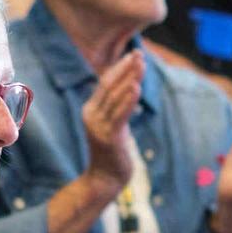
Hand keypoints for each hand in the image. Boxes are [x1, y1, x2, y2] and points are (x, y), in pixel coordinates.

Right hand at [80, 49, 142, 190]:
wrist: (105, 179)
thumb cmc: (112, 151)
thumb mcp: (114, 124)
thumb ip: (118, 107)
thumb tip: (131, 87)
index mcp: (90, 109)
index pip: (105, 82)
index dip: (120, 67)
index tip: (134, 54)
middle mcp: (91, 115)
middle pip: (109, 85)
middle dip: (126, 68)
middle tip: (140, 53)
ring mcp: (98, 126)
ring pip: (115, 97)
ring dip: (130, 79)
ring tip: (141, 64)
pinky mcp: (108, 137)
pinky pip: (119, 115)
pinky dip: (128, 100)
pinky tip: (136, 87)